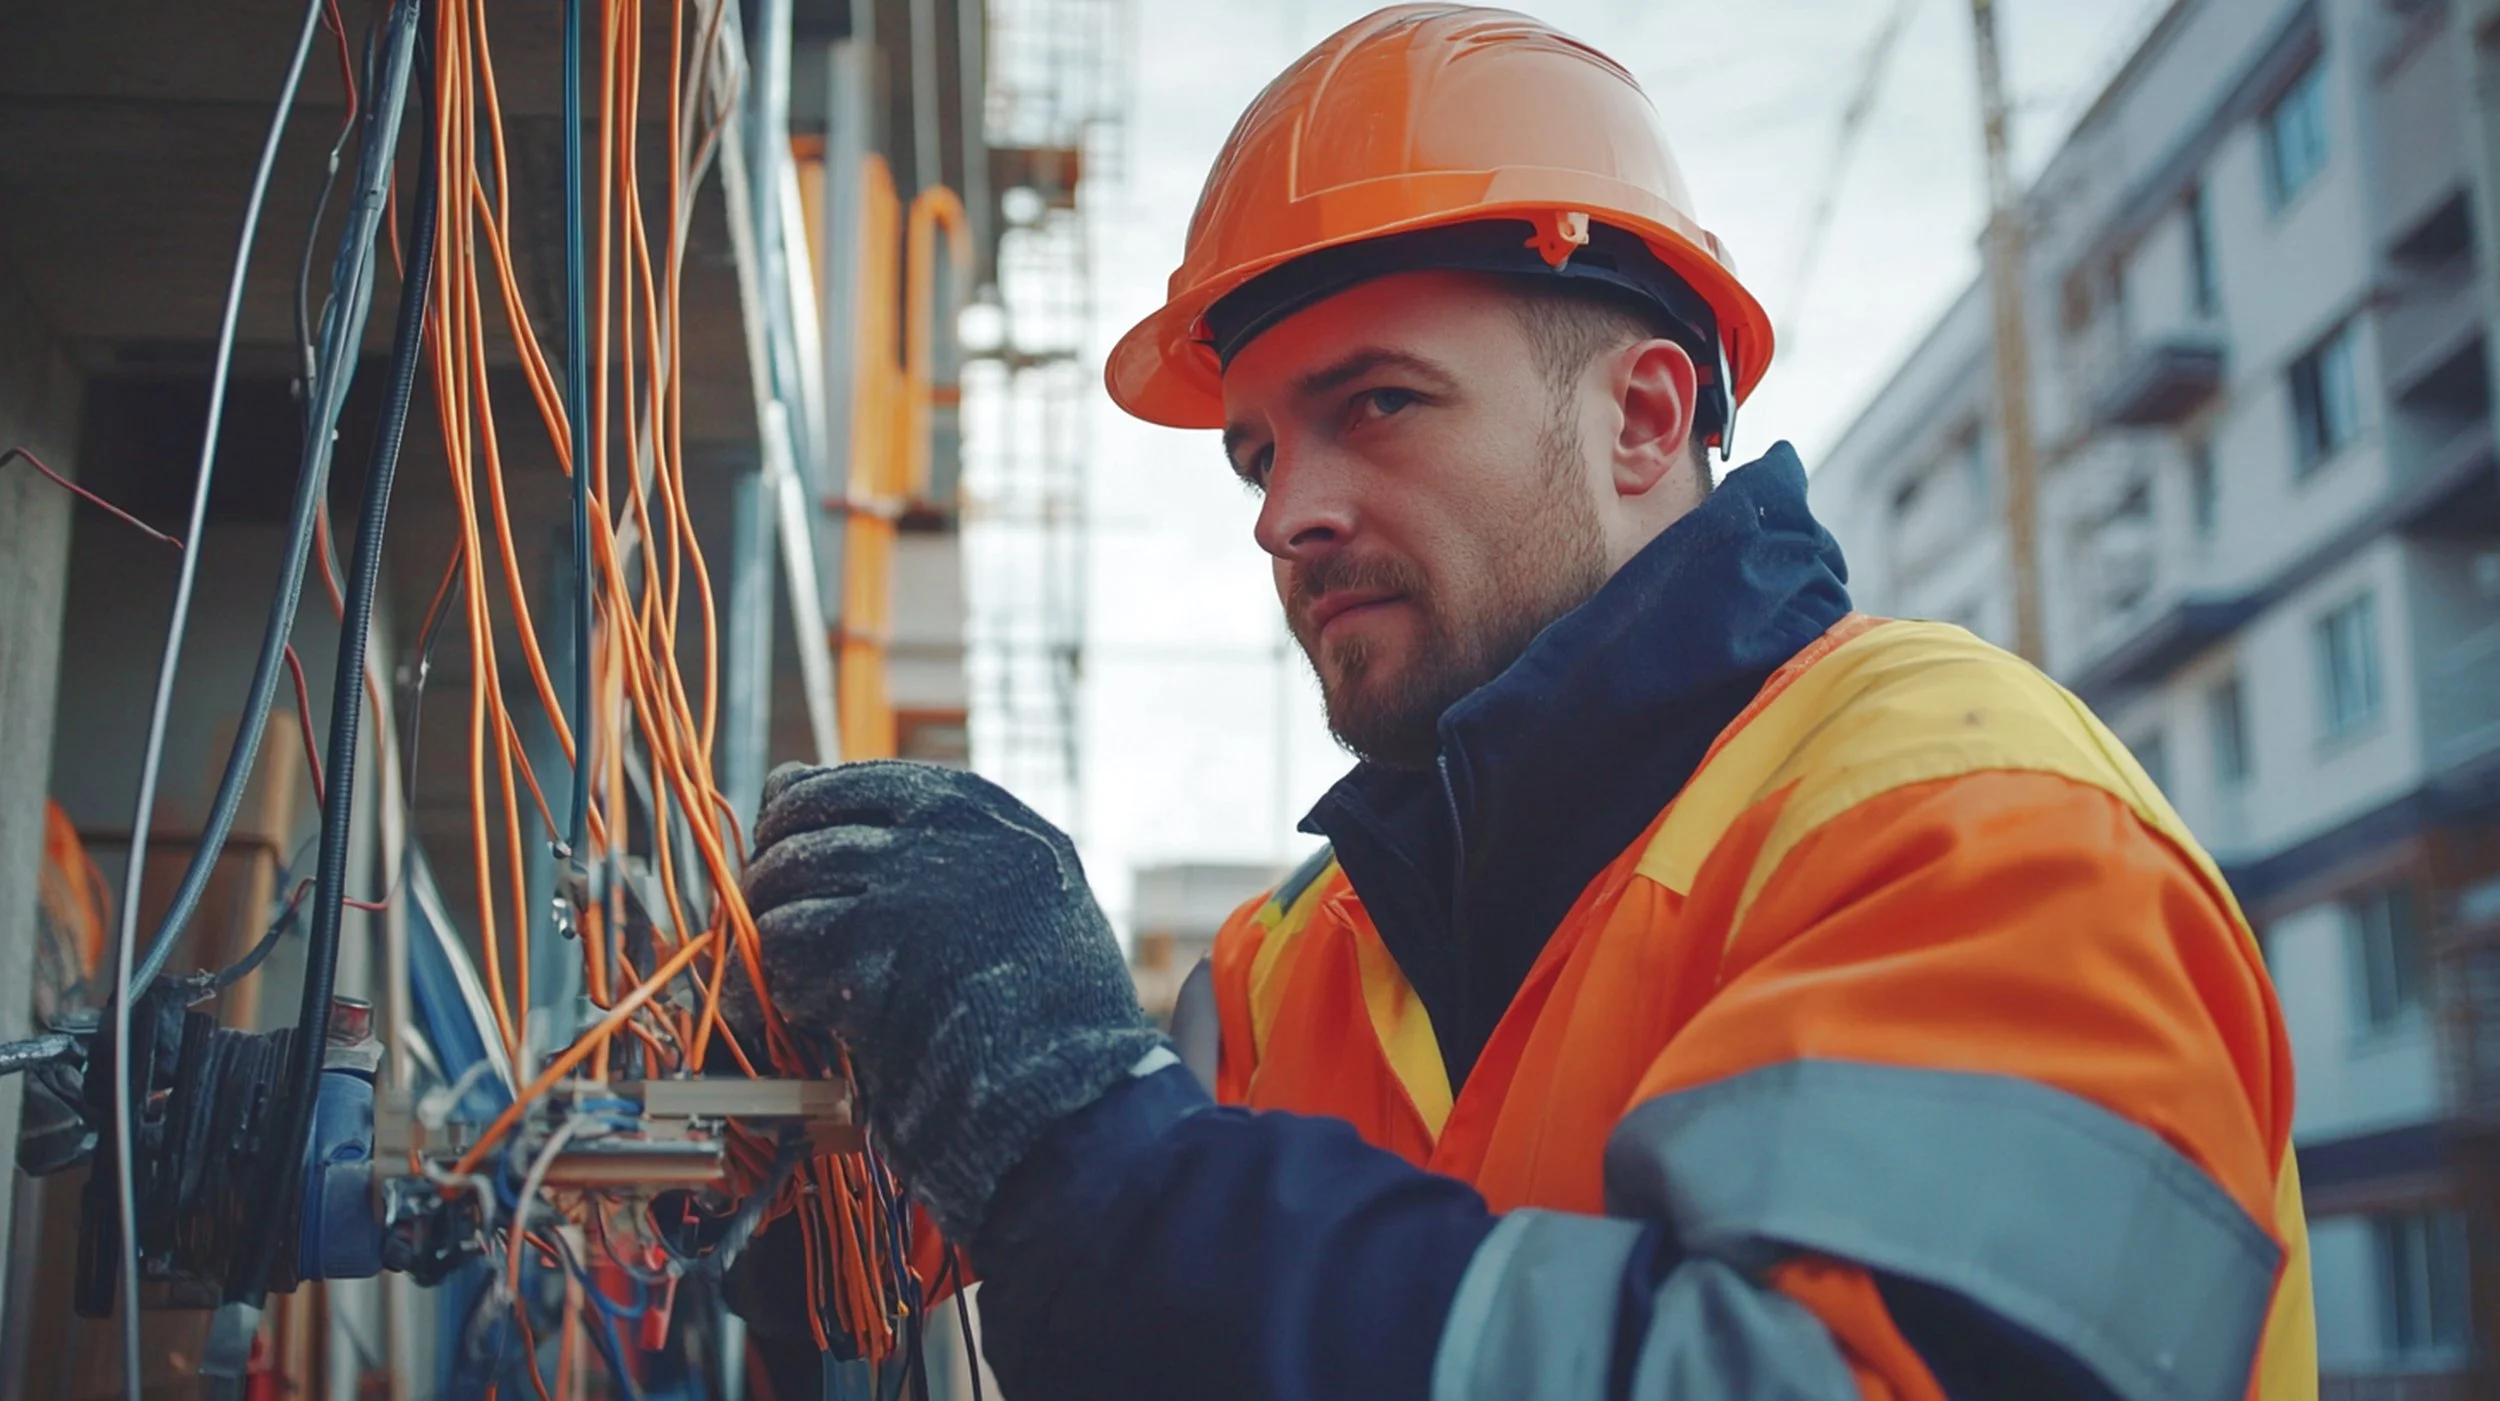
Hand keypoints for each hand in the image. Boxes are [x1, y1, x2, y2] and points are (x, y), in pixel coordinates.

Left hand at [732, 760, 1165, 1242]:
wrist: (1077, 1097)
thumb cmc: (1048, 1012)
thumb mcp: (1014, 896)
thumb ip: (913, 842)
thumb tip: (784, 778)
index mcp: (987, 814)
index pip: (852, 781)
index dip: (804, 824)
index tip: (789, 861)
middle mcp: (951, 831)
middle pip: (807, 823)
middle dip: (775, 880)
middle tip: (778, 935)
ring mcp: (916, 879)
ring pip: (785, 880)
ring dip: (772, 939)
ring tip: (799, 987)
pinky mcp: (878, 940)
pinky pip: (783, 942)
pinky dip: (776, 987)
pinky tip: (811, 1019)